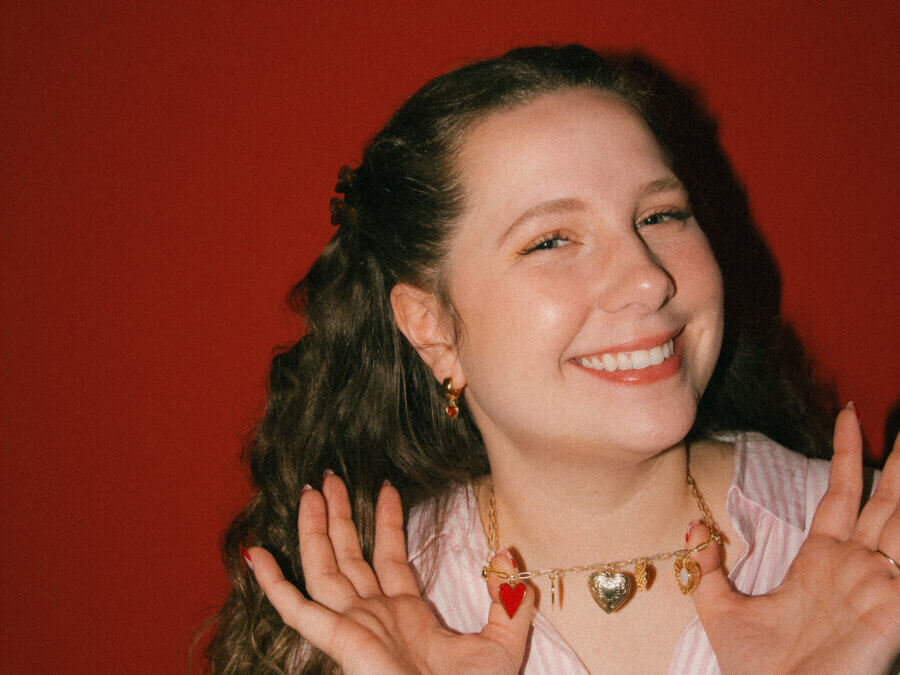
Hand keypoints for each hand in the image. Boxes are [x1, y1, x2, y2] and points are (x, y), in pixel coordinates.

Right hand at [245, 473, 535, 673]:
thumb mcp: (503, 642)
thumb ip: (509, 600)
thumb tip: (510, 555)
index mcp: (408, 614)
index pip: (391, 555)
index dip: (387, 520)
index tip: (385, 486)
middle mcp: (375, 615)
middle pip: (350, 554)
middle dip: (340, 515)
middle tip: (328, 477)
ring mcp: (353, 626)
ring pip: (324, 567)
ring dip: (314, 529)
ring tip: (308, 491)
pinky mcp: (338, 641)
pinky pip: (297, 609)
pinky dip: (275, 584)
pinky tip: (258, 555)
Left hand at [688, 405, 899, 673]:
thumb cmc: (756, 670)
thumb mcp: (719, 608)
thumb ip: (708, 568)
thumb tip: (694, 530)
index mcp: (821, 561)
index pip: (842, 494)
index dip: (846, 453)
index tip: (845, 413)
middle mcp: (857, 567)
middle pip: (884, 499)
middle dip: (896, 460)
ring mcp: (879, 586)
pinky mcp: (893, 609)